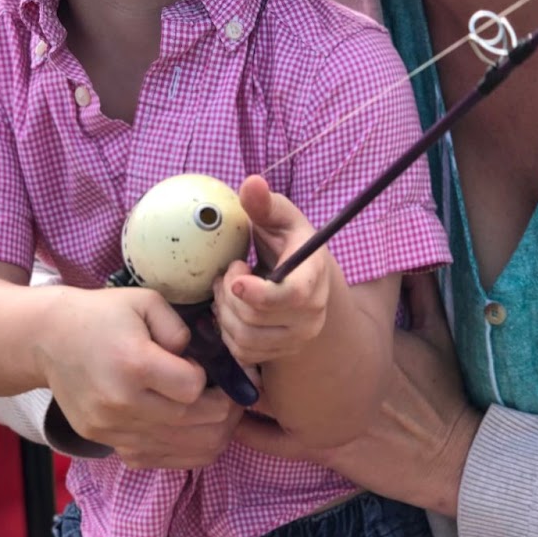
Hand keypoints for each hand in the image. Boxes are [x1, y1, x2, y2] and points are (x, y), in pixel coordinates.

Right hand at [38, 286, 242, 468]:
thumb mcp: (144, 301)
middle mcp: (121, 403)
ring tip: (220, 416)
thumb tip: (198, 362)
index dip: (209, 377)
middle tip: (231, 396)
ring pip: (183, 449)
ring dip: (212, 435)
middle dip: (224, 410)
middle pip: (194, 422)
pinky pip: (159, 461)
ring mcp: (112, 429)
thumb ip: (180, 328)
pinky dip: (185, 452)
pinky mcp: (106, 442)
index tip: (203, 366)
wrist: (47, 339)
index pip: (194, 387)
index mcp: (133, 363)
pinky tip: (193, 431)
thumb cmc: (101, 315)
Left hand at [211, 175, 332, 366]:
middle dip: (228, 293)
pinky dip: (227, 333)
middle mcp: (311, 314)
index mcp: (314, 277)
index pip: (294, 295)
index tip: (235, 281)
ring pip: (244, 339)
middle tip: (227, 272)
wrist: (301, 279)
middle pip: (255, 318)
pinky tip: (231, 311)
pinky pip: (242, 354)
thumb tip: (251, 183)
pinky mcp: (280, 354)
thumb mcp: (279, 218)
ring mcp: (297, 339)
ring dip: (223, 313)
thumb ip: (264, 204)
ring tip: (226, 291)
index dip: (261, 294)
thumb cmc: (287, 242)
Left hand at [234, 269, 479, 513]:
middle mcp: (328, 380)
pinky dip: (249, 428)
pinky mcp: (317, 449)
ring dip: (246, 377)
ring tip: (232, 364)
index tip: (260, 286)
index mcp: (349, 346)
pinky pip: (269, 440)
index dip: (274, 302)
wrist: (447, 450)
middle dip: (251, 333)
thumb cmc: (438, 393)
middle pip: (269, 349)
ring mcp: (319, 417)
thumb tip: (416, 263)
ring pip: (260, 392)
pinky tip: (235, 417)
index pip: (298, 316)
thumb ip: (420, 295)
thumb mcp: (432, 336)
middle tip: (236, 322)